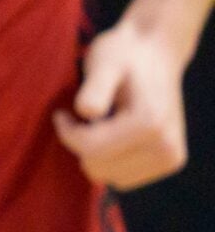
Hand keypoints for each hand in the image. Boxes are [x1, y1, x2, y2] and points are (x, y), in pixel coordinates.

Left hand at [54, 21, 190, 189]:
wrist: (156, 53)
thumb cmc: (124, 55)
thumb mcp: (104, 62)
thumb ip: (95, 88)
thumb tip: (88, 113)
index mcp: (151, 124)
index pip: (90, 150)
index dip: (67, 132)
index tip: (62, 113)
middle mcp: (168, 147)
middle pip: (98, 168)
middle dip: (82, 143)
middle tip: (83, 116)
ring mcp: (171, 158)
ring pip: (109, 177)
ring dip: (96, 153)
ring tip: (102, 123)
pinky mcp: (169, 163)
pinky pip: (122, 178)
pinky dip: (110, 160)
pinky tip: (113, 134)